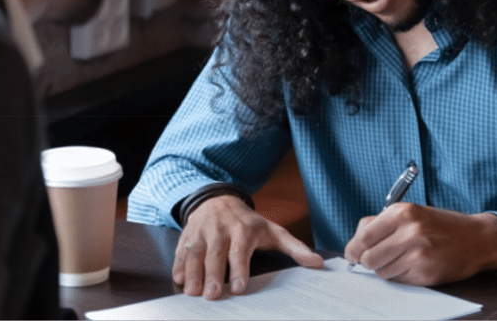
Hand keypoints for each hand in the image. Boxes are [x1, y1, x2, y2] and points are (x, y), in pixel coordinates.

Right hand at [172, 194, 323, 298]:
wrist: (218, 200)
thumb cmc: (248, 222)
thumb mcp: (273, 231)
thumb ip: (295, 248)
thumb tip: (317, 263)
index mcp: (243, 230)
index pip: (240, 251)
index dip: (239, 269)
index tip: (239, 287)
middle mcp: (221, 230)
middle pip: (215, 254)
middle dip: (213, 275)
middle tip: (212, 295)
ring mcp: (201, 233)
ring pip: (194, 253)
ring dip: (193, 273)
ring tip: (194, 292)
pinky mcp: (186, 236)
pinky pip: (180, 252)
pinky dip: (178, 265)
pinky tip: (180, 279)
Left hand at [344, 203, 496, 285]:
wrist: (477, 238)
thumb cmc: (441, 225)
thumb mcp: (412, 213)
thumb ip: (382, 224)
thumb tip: (355, 244)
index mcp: (402, 212)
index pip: (363, 237)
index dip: (353, 249)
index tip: (353, 254)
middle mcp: (410, 231)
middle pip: (368, 258)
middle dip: (368, 262)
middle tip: (376, 259)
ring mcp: (418, 253)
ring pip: (381, 272)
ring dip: (386, 269)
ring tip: (403, 258)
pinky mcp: (425, 273)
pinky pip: (398, 280)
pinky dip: (401, 276)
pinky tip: (415, 265)